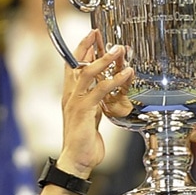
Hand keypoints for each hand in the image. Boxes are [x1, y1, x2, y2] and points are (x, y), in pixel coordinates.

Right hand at [55, 30, 132, 179]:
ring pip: (87, 73)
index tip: (91, 36)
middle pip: (75, 64)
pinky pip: (100, 91)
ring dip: (104, 59)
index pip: (72, 67)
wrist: (76, 160)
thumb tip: (104, 92)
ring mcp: (75, 102)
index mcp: (71, 96)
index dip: (80, 50)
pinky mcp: (83, 111)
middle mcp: (70, 96)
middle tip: (99, 33)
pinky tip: (125, 74)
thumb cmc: (84, 142)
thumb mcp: (90, 117)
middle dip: (87, 46)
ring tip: (118, 49)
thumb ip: (95, 102)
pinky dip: (113, 80)